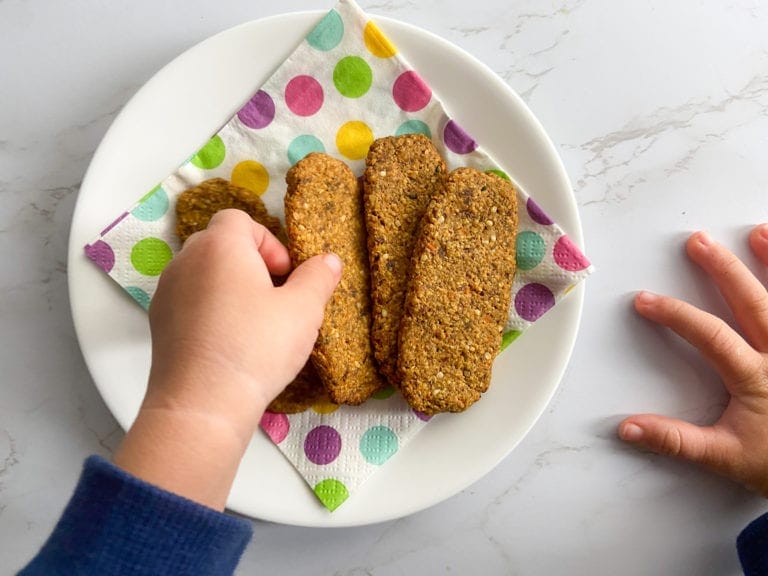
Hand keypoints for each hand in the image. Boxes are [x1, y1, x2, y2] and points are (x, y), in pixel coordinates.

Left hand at [114, 209, 341, 508]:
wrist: (202, 404)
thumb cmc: (256, 348)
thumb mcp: (303, 311)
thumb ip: (318, 278)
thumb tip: (328, 260)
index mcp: (220, 245)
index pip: (240, 219)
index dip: (268, 242)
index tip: (284, 276)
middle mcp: (186, 260)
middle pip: (220, 244)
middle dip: (250, 264)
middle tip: (273, 299)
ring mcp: (166, 291)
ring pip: (203, 274)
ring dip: (229, 287)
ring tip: (252, 325)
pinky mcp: (158, 322)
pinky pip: (189, 301)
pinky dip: (209, 311)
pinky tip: (229, 344)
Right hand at [619, 224, 767, 496]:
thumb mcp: (725, 457)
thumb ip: (675, 440)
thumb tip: (628, 428)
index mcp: (756, 378)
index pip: (711, 335)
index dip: (676, 315)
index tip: (646, 300)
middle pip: (753, 302)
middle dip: (724, 269)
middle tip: (699, 242)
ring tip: (758, 232)